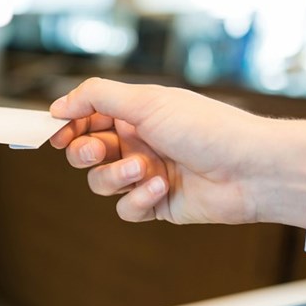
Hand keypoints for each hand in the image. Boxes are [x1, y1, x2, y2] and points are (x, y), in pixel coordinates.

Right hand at [49, 78, 305, 227]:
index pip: (85, 118)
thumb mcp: (146, 101)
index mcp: (134, 114)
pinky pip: (126, 208)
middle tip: (97, 151)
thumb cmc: (205, 128)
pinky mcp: (155, 204)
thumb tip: (57, 105)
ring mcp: (144, 175)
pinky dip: (138, 200)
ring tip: (143, 169)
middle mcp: (136, 142)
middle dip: (85, 153)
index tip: (54, 132)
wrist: (250, 169)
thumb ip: (96, 97)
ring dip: (115, 176)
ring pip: (101, 183)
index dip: (67, 126)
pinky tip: (160, 189)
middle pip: (85, 153)